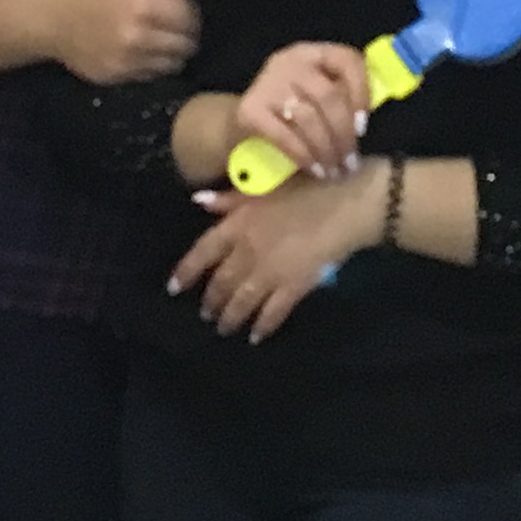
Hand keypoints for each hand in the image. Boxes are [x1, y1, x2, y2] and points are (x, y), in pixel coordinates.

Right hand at [58, 0, 198, 85]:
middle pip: (185, 44)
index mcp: (142, 4)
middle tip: (176, 27)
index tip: (182, 9)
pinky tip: (145, 51)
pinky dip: (155, 64)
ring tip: (162, 40)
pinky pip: (153, 75)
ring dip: (174, 52)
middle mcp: (137, 36)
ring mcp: (127, 61)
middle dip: (187, 35)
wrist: (54, 17)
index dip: (191, 13)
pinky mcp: (118, 77)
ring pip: (173, 64)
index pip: (188, 18)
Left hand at [168, 165, 385, 340]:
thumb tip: (197, 201)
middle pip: (221, 283)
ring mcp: (271, 272)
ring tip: (225, 328)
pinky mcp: (295, 286)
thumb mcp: (265, 184)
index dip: (185, 272)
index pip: (202, 252)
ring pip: (242, 302)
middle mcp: (248, 252)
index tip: (173, 288)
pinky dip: (263, 326)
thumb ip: (230, 198)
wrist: (347, 201)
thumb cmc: (307, 184)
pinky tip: (256, 336)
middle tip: (206, 314)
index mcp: (238, 224)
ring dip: (231, 318)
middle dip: (211, 302)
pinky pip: (273, 312)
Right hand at [230, 41, 374, 182]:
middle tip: (350, 163)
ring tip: (335, 171)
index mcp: (313, 53)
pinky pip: (285, 136)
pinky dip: (304, 156)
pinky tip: (315, 170)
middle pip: (328, 96)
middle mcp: (289, 62)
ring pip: (308, 118)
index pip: (346, 60)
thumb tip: (361, 126)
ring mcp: (266, 83)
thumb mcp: (315, 95)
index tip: (364, 127)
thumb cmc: (289, 111)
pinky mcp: (250, 110)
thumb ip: (339, 98)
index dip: (361, 92)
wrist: (239, 123)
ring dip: (327, 150)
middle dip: (344, 134)